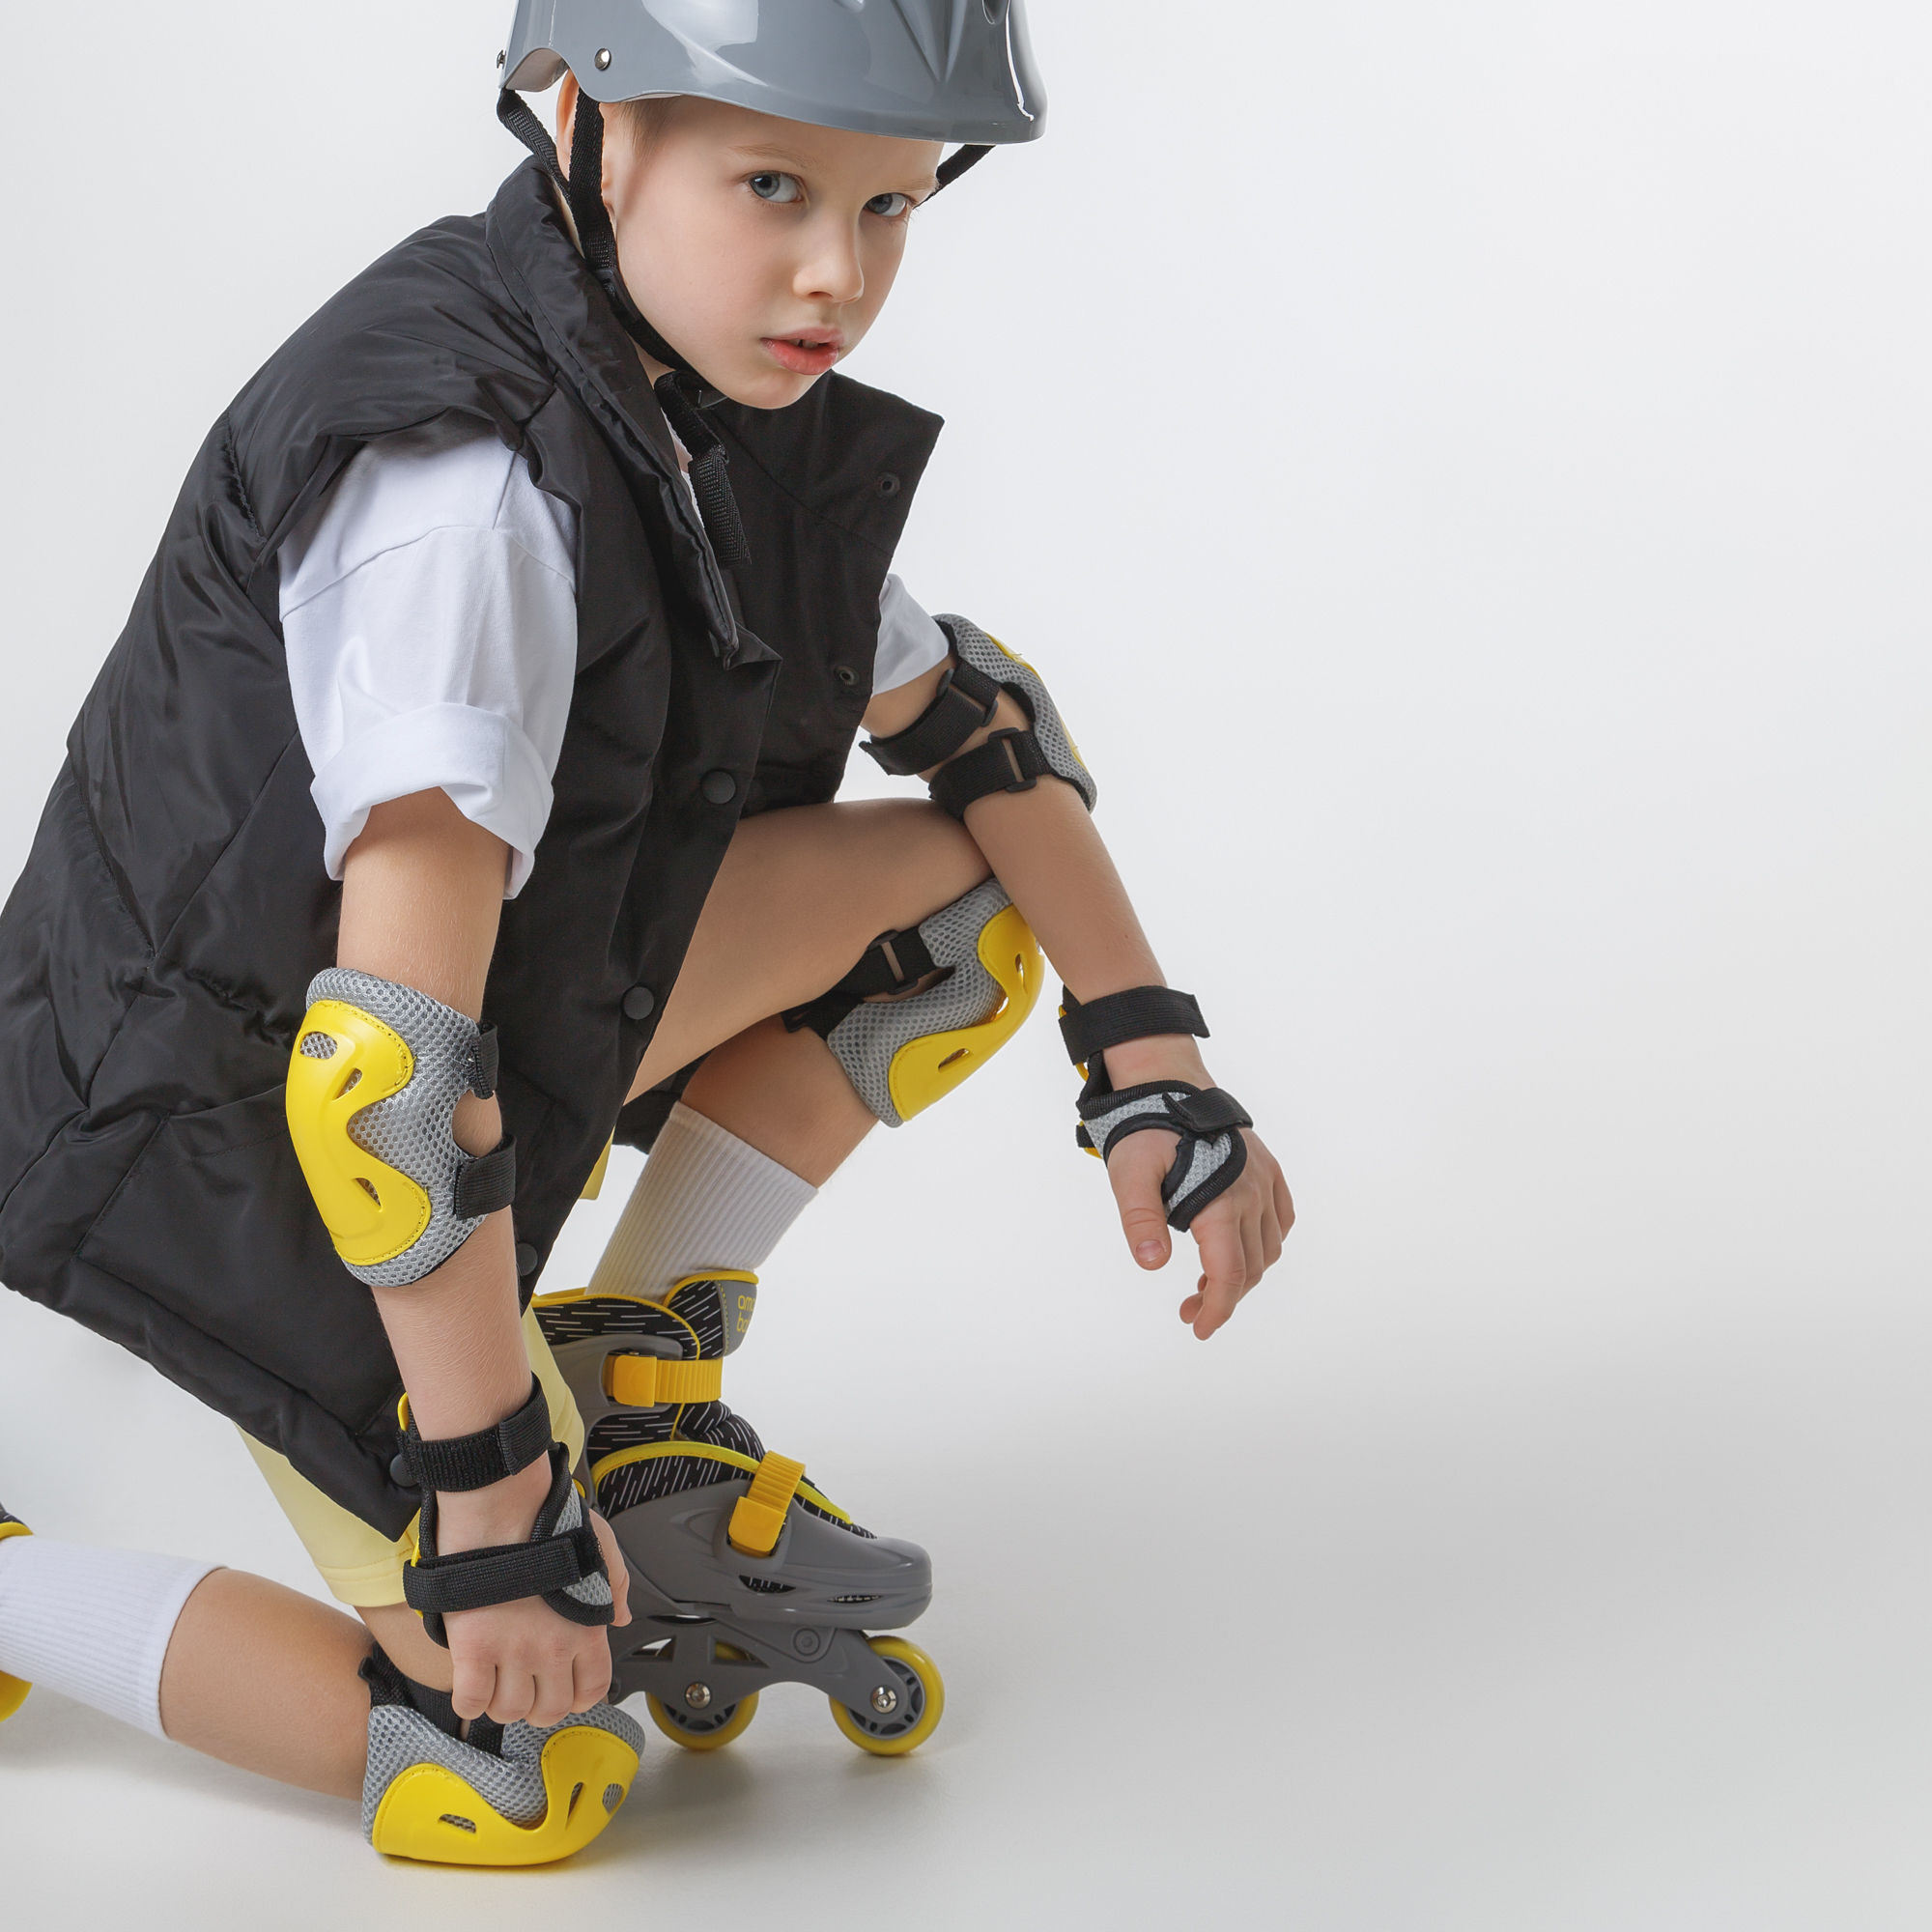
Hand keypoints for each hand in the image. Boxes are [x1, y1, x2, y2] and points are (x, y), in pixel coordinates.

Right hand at [439, 1463, 632, 1726]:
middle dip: (537, 1705)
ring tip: (497, 1682)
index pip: (592, 1689)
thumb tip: (620, 1617)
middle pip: (548, 1709)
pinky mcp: (473, 1649)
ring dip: (502, 1703)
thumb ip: (614, 1587)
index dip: (577, 1697)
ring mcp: (512, 1651)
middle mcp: (553, 1647)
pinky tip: (471, 1682)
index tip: (563, 1690)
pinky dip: (469, 1701)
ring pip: (509, 1711)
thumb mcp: (599, 1547)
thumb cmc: (546, 1520)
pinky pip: (471, 1701)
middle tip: (525, 1687)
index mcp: (587, 1627)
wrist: (501, 1506)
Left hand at [1107, 1124, 1293, 1340]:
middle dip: (1223, 1298)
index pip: (1229, 1273)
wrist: (1169, 1085)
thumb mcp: (1129, 1176)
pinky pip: (1281, 1220)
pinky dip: (1265, 1244)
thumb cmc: (1146, 1130)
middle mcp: (1251, 1194)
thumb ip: (1140, 1220)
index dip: (1218, 1309)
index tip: (1200, 1331)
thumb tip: (1152, 1263)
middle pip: (1250, 1267)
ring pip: (1269, 1248)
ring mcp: (1264, 1181)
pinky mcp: (1268, 1170)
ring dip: (1243, 1274)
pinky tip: (1238, 1249)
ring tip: (1206, 1283)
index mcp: (1220, 1201)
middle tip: (1189, 1310)